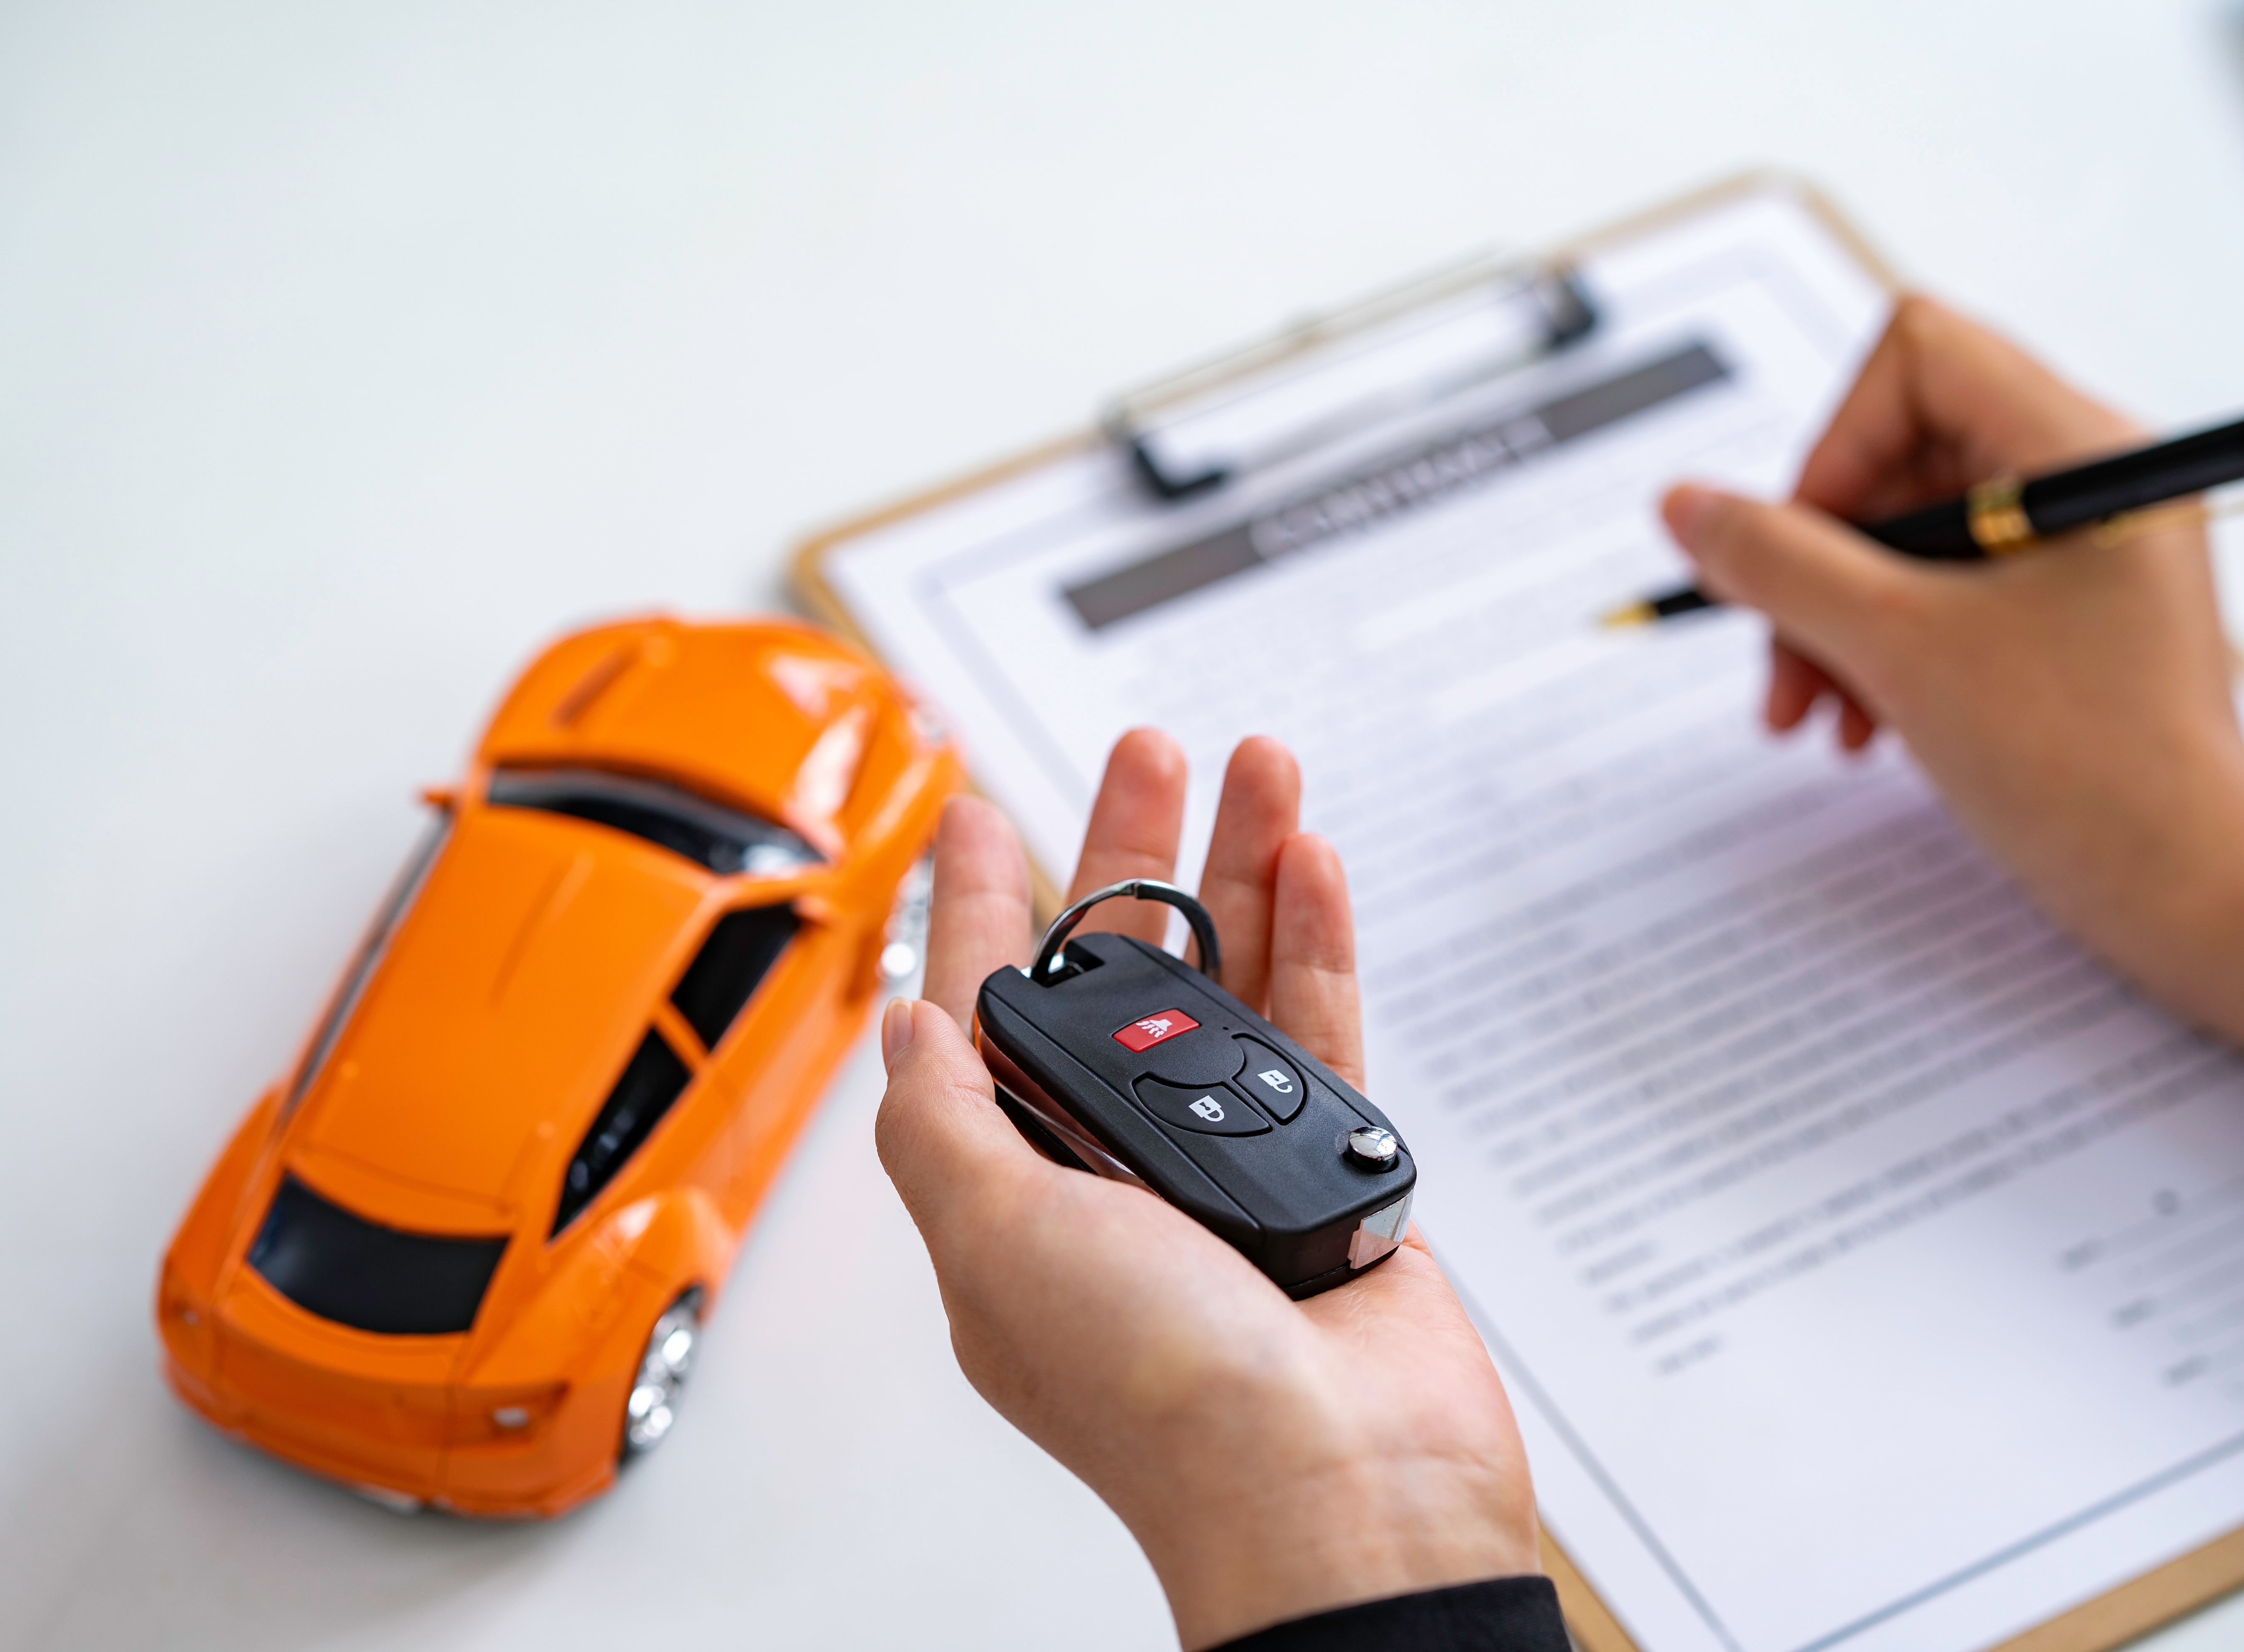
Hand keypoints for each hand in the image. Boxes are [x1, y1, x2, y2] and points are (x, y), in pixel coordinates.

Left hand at [874, 731, 1537, 1648]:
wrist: (1336, 1490)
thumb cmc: (1165, 1401)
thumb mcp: (997, 1244)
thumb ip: (941, 1126)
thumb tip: (907, 1026)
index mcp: (1021, 1193)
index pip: (986, 1017)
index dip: (977, 906)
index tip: (974, 811)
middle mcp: (1122, 1172)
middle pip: (1123, 975)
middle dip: (1130, 853)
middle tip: (1144, 754)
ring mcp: (1231, 1168)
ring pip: (1232, 982)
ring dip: (1241, 867)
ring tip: (1255, 767)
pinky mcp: (1330, 1176)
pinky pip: (1320, 1030)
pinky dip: (1317, 940)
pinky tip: (1312, 862)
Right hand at [1660, 296, 2243, 1070]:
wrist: (2194, 894)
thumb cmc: (2085, 769)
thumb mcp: (1898, 648)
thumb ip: (1778, 563)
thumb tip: (1683, 504)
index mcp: (2078, 450)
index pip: (1917, 357)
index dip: (1834, 445)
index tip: (1800, 551)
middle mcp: (2089, 480)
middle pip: (1899, 455)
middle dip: (1819, 564)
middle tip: (1783, 664)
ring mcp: (2083, 549)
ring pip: (1910, 537)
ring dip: (1837, 622)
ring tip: (1814, 716)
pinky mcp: (2070, 614)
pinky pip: (1945, 595)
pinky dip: (1885, 651)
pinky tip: (1867, 727)